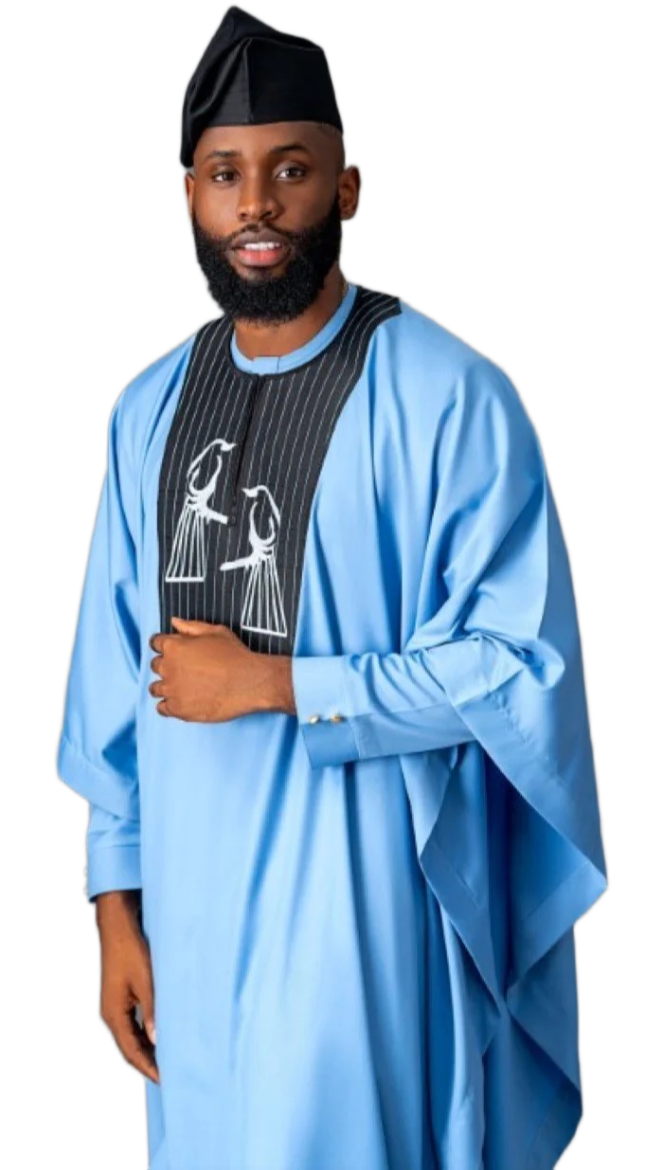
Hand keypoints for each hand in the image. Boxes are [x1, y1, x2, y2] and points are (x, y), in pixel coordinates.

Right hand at [95, 895, 158, 1084]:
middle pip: (128, 1049)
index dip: (148, 1068)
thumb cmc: (131, 950)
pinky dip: (143, 1037)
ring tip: (166, 1063)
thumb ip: (152, 1010)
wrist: (118, 926)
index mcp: (113, 1015)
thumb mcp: (146, 980)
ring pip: (129, 1038)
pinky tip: (157, 1038)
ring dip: (146, 1051)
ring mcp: (113, 1007)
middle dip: (147, 1064)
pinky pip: (130, 1026)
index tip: (166, 1080)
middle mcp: (109, 1014)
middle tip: (170, 1077)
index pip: (131, 1052)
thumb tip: (157, 1040)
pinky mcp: (119, 998)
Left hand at [148, 618, 265, 721]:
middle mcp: (168, 668)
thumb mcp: (216, 632)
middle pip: (155, 665)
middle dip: (166, 665)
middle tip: (183, 670)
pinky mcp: (178, 709)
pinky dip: (168, 705)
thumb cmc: (235, 655)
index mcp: (174, 646)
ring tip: (181, 687)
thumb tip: (174, 622)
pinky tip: (181, 701)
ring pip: (155, 688)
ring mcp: (171, 690)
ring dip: (165, 686)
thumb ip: (191, 627)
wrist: (250, 682)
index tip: (174, 651)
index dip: (165, 646)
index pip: (156, 643)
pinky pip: (161, 708)